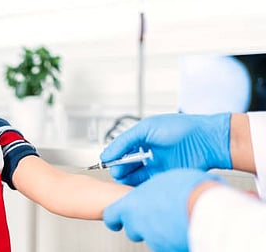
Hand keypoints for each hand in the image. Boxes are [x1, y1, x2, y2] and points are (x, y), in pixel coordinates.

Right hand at [100, 113, 231, 184]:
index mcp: (142, 138)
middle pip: (125, 165)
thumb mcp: (145, 129)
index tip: (107, 162)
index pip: (121, 150)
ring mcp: (155, 166)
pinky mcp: (163, 178)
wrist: (207, 141)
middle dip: (119, 169)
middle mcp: (147, 153)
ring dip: (126, 178)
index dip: (113, 156)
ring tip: (124, 178)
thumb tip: (106, 155)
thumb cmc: (181, 128)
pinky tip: (134, 184)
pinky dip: (137, 186)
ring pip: (133, 177)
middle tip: (118, 171)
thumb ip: (123, 142)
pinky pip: (145, 184)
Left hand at [103, 169, 223, 251]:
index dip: (114, 217)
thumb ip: (154, 188)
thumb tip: (158, 188)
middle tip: (155, 216)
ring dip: (158, 232)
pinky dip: (171, 239)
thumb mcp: (165, 179)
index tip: (116, 218)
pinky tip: (182, 228)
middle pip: (132, 229)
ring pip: (150, 238)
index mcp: (132, 203)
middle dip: (141, 225)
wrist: (208, 209)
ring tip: (173, 220)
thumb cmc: (188, 190)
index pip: (111, 215)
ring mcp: (152, 239)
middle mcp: (138, 223)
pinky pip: (166, 244)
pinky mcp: (167, 249)